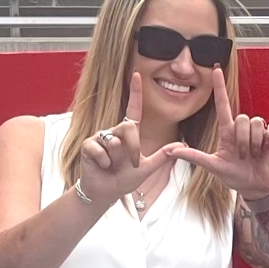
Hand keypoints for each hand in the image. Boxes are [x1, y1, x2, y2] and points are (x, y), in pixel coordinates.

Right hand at [76, 72, 179, 208]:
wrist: (105, 193)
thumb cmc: (124, 179)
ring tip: (112, 166)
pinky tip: (101, 166)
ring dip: (117, 159)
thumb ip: (162, 157)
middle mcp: (114, 132)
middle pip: (128, 127)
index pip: (133, 109)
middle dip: (132, 148)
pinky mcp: (88, 145)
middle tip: (129, 164)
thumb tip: (180, 145)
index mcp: (128, 134)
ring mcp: (100, 137)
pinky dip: (104, 162)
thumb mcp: (146, 168)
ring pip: (114, 141)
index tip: (137, 75)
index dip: (135, 92)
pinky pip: (100, 150)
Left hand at [170, 68, 268, 198]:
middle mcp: (242, 128)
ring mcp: (258, 131)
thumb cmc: (234, 175)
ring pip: (255, 122)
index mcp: (227, 131)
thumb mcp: (212, 166)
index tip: (216, 69)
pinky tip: (265, 149)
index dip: (219, 86)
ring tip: (253, 155)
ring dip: (254, 143)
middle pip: (241, 118)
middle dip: (242, 140)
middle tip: (242, 156)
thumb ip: (193, 156)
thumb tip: (170, 151)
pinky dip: (268, 140)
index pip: (222, 104)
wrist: (255, 187)